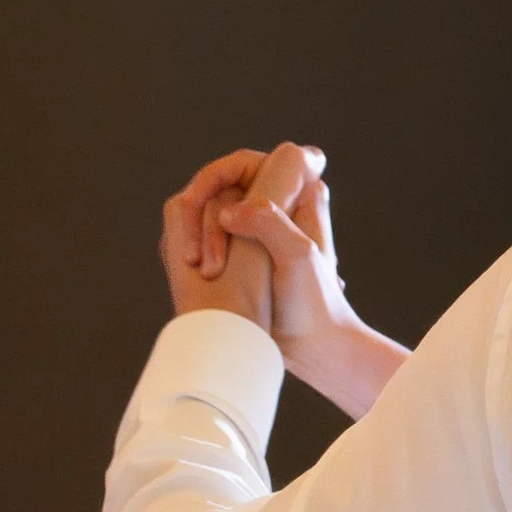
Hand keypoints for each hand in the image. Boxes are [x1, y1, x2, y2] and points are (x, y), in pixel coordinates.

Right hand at [165, 143, 406, 419]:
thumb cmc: (313, 305)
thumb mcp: (297, 257)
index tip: (202, 207)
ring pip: (209, 212)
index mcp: (301, 196)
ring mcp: (257, 230)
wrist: (314, 348)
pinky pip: (207, 236)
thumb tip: (228, 210)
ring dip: (198, 236)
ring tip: (204, 273)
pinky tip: (200, 275)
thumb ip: (269, 221)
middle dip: (202, 215)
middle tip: (201, 259)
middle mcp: (279, 206)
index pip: (245, 163)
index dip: (217, 176)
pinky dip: (197, 249)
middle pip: (220, 186)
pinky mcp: (241, 254)